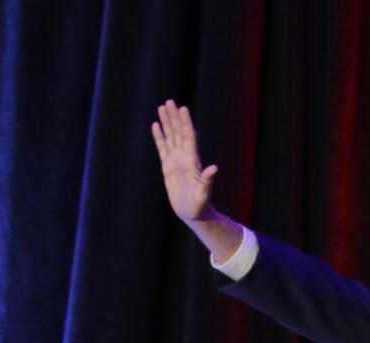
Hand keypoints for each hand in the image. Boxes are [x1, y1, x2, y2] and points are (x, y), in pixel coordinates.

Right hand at [151, 99, 217, 222]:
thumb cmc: (199, 206)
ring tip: (162, 107)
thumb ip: (208, 181)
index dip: (185, 123)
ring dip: (167, 122)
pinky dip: (159, 137)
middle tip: (170, 101)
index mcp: (192, 161)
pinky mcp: (168, 167)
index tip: (183, 109)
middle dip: (174, 117)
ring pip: (170, 137)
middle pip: (179, 132)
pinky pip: (162, 148)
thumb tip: (214, 168)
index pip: (188, 137)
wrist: (192, 213)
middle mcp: (184, 157)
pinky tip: (156, 125)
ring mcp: (176, 161)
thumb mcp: (204, 194)